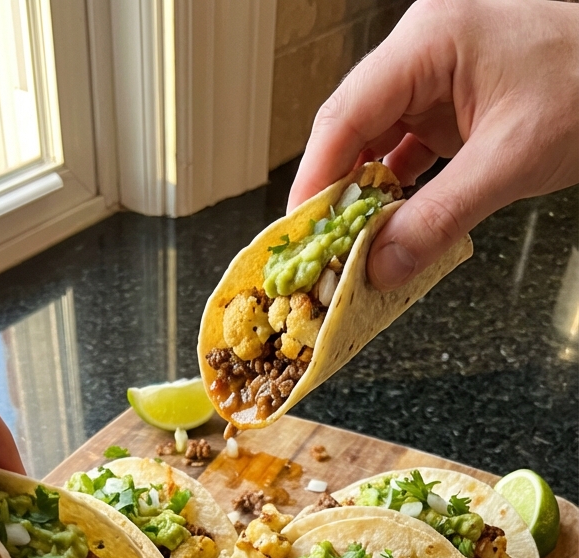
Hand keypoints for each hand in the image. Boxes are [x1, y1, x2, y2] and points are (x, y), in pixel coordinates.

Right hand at [288, 0, 578, 290]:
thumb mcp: (510, 160)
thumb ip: (440, 218)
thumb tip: (383, 265)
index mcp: (430, 39)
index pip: (346, 114)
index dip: (315, 179)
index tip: (300, 233)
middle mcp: (425, 49)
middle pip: (353, 128)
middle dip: (337, 194)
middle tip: (320, 252)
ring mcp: (440, 73)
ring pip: (379, 140)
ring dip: (367, 197)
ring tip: (352, 248)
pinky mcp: (456, 99)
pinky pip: (409, 146)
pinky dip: (399, 190)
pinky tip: (391, 225)